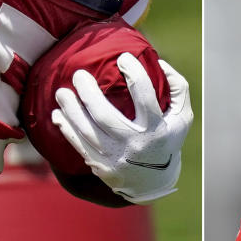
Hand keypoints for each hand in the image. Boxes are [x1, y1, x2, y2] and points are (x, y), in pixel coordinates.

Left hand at [51, 53, 192, 203]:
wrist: (153, 183)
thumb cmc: (167, 139)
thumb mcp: (182, 116)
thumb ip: (177, 88)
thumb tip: (161, 62)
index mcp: (156, 129)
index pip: (145, 97)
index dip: (134, 74)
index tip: (123, 58)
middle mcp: (135, 144)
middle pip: (106, 116)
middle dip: (88, 93)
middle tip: (78, 75)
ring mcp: (116, 158)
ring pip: (87, 131)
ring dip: (71, 110)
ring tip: (61, 92)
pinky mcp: (101, 166)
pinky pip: (79, 145)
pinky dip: (66, 129)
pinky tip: (57, 114)